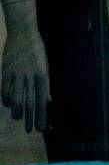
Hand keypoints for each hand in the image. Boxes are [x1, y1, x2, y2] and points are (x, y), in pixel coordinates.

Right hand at [1, 12, 50, 132]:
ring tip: (19, 119)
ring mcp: (17, 74)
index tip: (41, 128)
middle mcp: (30, 77)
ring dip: (17, 111)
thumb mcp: (45, 67)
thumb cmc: (37, 52)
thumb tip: (48, 101)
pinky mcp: (5, 71)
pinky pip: (5, 89)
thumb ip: (45, 85)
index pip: (42, 101)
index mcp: (43, 76)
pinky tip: (8, 105)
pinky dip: (6, 98)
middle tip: (31, 130)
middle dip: (30, 118)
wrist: (23, 33)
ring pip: (15, 98)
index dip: (42, 115)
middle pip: (30, 102)